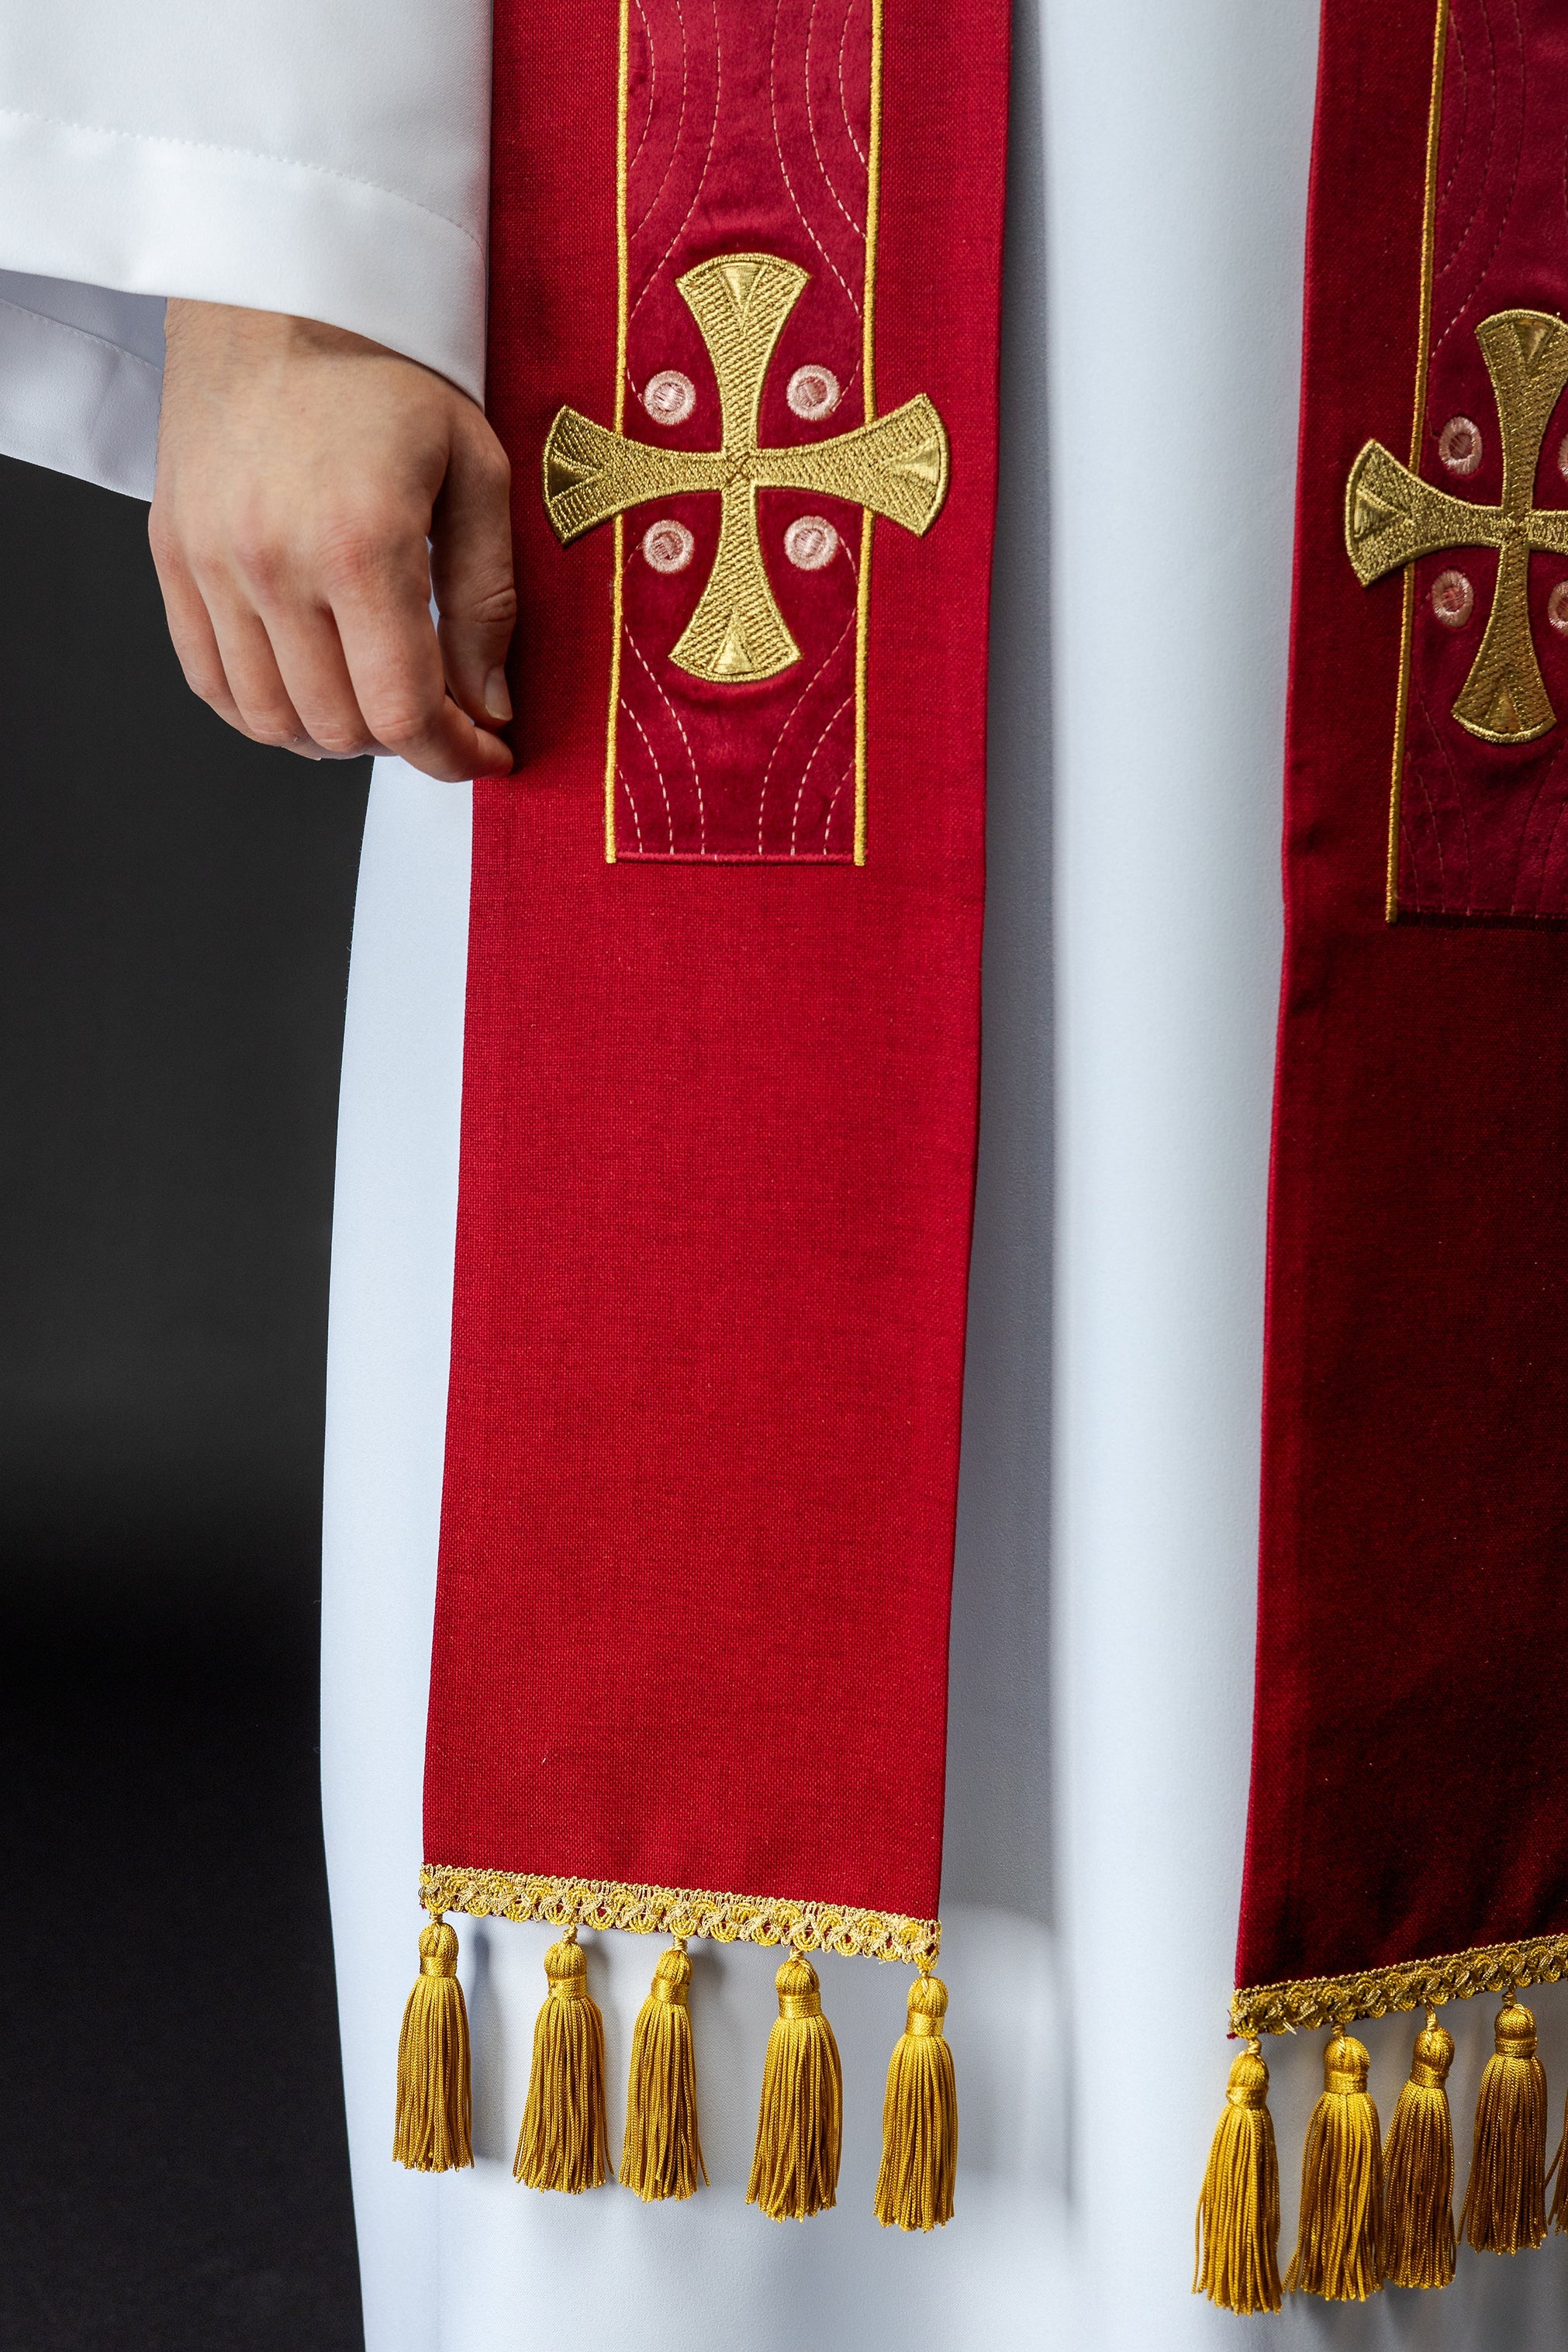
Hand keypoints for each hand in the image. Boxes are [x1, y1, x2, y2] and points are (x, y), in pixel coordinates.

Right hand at [149, 301, 513, 777]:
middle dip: (407, 743)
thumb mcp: (475, 470)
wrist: (275, 286)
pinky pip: (211, 682)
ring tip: (379, 700)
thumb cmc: (387, 367)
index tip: (490, 753)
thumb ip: (488, 599)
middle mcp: (272, 564)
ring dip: (336, 736)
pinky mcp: (172, 556)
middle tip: (445, 713)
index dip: (454, 757)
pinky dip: (266, 712)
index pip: (403, 713)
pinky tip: (314, 690)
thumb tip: (490, 706)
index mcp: (360, 544)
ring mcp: (210, 564)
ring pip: (272, 721)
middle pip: (340, 728)